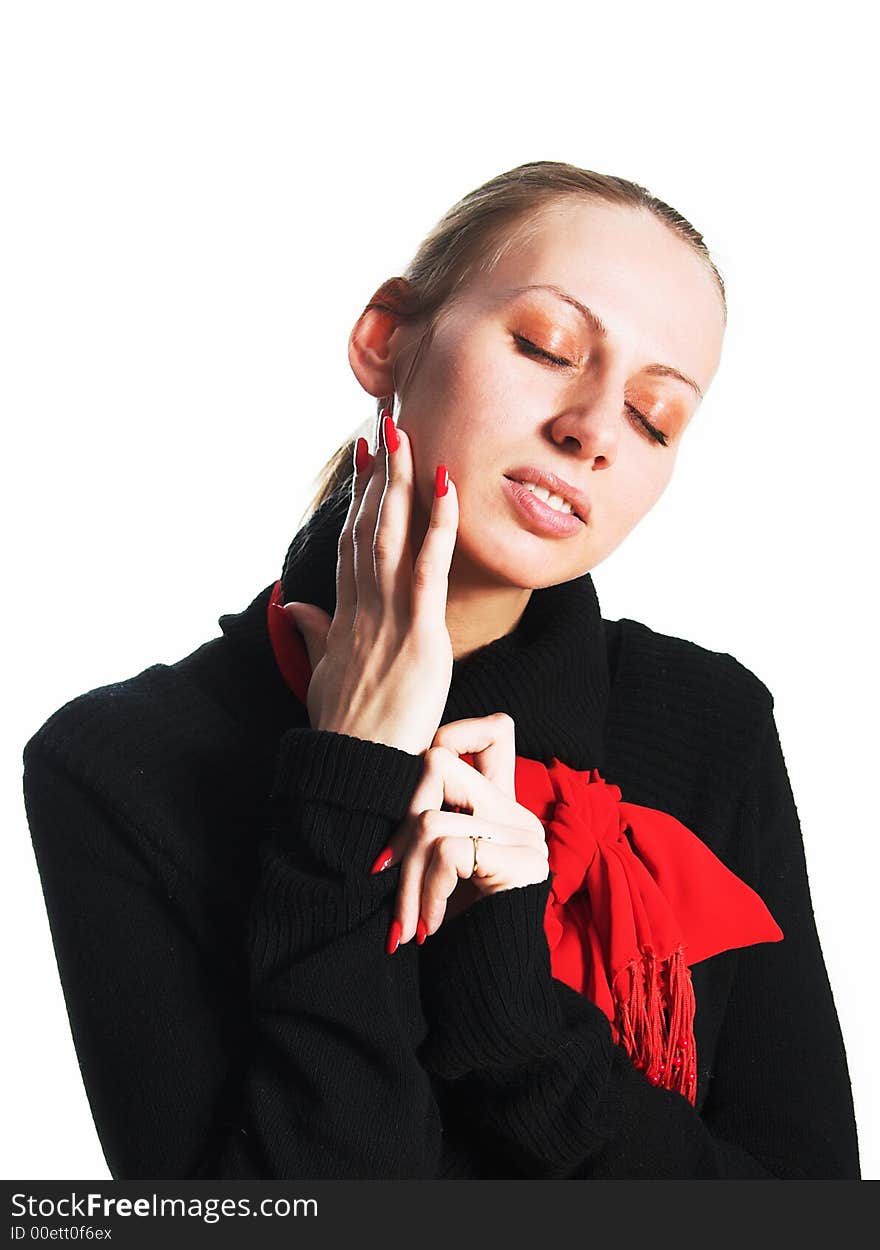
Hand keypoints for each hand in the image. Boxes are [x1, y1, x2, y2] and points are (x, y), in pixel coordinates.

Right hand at [279, 413, 458, 755]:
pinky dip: (439, 527)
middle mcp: (363, 605)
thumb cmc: (345, 727)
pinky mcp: (419, 632)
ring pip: (391, 535)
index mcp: (345, 614)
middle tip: (385, 424)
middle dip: (378, 473)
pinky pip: (429, 569)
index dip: (359, 497)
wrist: (356, 766)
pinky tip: (447, 489)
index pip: (352, 542)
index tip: (365, 459)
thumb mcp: (323, 673)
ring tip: (406, 436)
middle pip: (368, 525)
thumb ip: (313, 633)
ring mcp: (389, 615)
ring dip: (399, 482)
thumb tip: (292, 607)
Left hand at [373, 713, 549, 951]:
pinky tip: (429, 930)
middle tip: (386, 879)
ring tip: (406, 925)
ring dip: (406, 880)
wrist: (493, 999)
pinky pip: (449, 853)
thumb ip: (426, 830)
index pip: (496, 728)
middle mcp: (518, 813)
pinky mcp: (525, 864)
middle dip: (398, 824)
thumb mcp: (437, 874)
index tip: (413, 802)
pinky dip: (426, 894)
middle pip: (439, 762)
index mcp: (501, 807)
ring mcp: (525, 836)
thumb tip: (375, 797)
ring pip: (431, 819)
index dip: (453, 734)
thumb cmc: (457, 939)